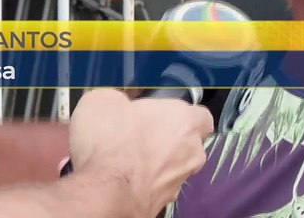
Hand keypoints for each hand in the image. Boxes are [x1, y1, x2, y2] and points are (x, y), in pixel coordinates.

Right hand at [68, 89, 213, 216]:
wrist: (105, 193)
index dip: (179, 115)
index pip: (200, 116)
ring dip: (153, 165)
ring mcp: (179, 181)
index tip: (157, 115)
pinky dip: (141, 184)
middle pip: (187, 144)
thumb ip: (119, 100)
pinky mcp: (163, 204)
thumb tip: (115, 105)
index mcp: (186, 120)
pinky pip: (155, 189)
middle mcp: (192, 152)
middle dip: (165, 141)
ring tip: (122, 162)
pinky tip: (119, 181)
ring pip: (171, 169)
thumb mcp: (103, 101)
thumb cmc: (112, 141)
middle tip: (136, 138)